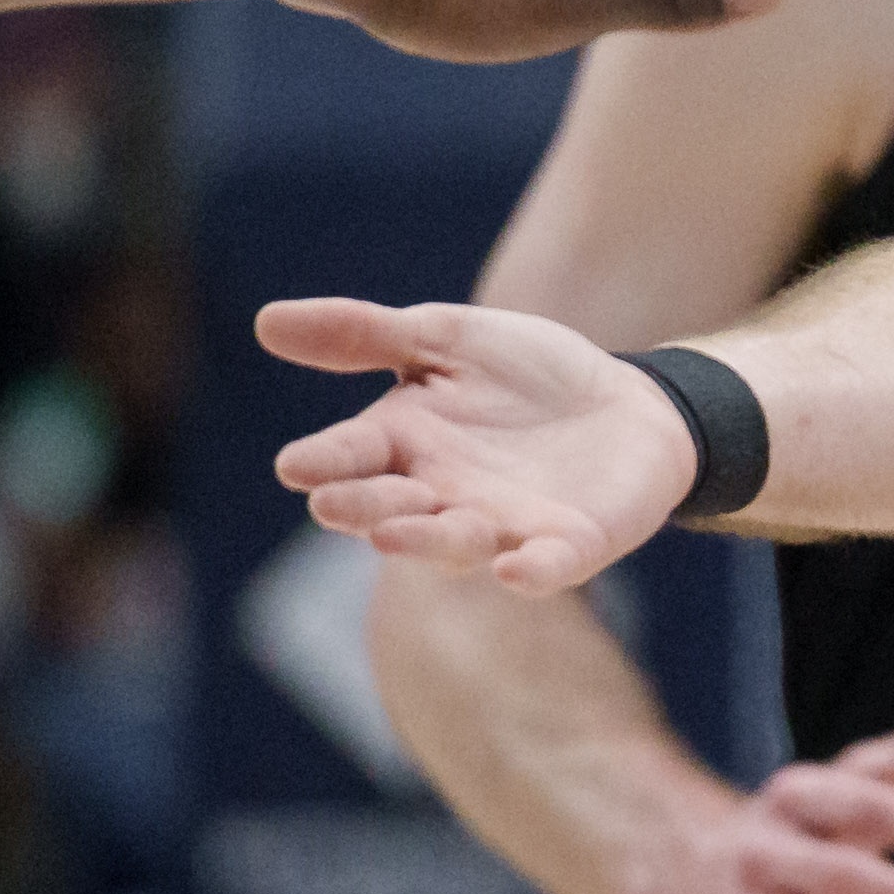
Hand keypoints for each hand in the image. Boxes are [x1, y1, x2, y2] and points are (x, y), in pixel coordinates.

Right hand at [262, 297, 696, 591]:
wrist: (630, 402)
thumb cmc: (526, 374)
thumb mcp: (443, 337)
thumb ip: (363, 335)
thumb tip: (263, 322)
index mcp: (407, 444)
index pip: (353, 455)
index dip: (324, 462)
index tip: (294, 466)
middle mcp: (444, 496)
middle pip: (392, 509)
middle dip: (362, 508)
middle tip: (331, 503)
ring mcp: (505, 526)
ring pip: (455, 543)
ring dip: (426, 541)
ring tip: (392, 534)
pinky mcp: (570, 545)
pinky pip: (547, 566)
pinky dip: (530, 572)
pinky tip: (513, 571)